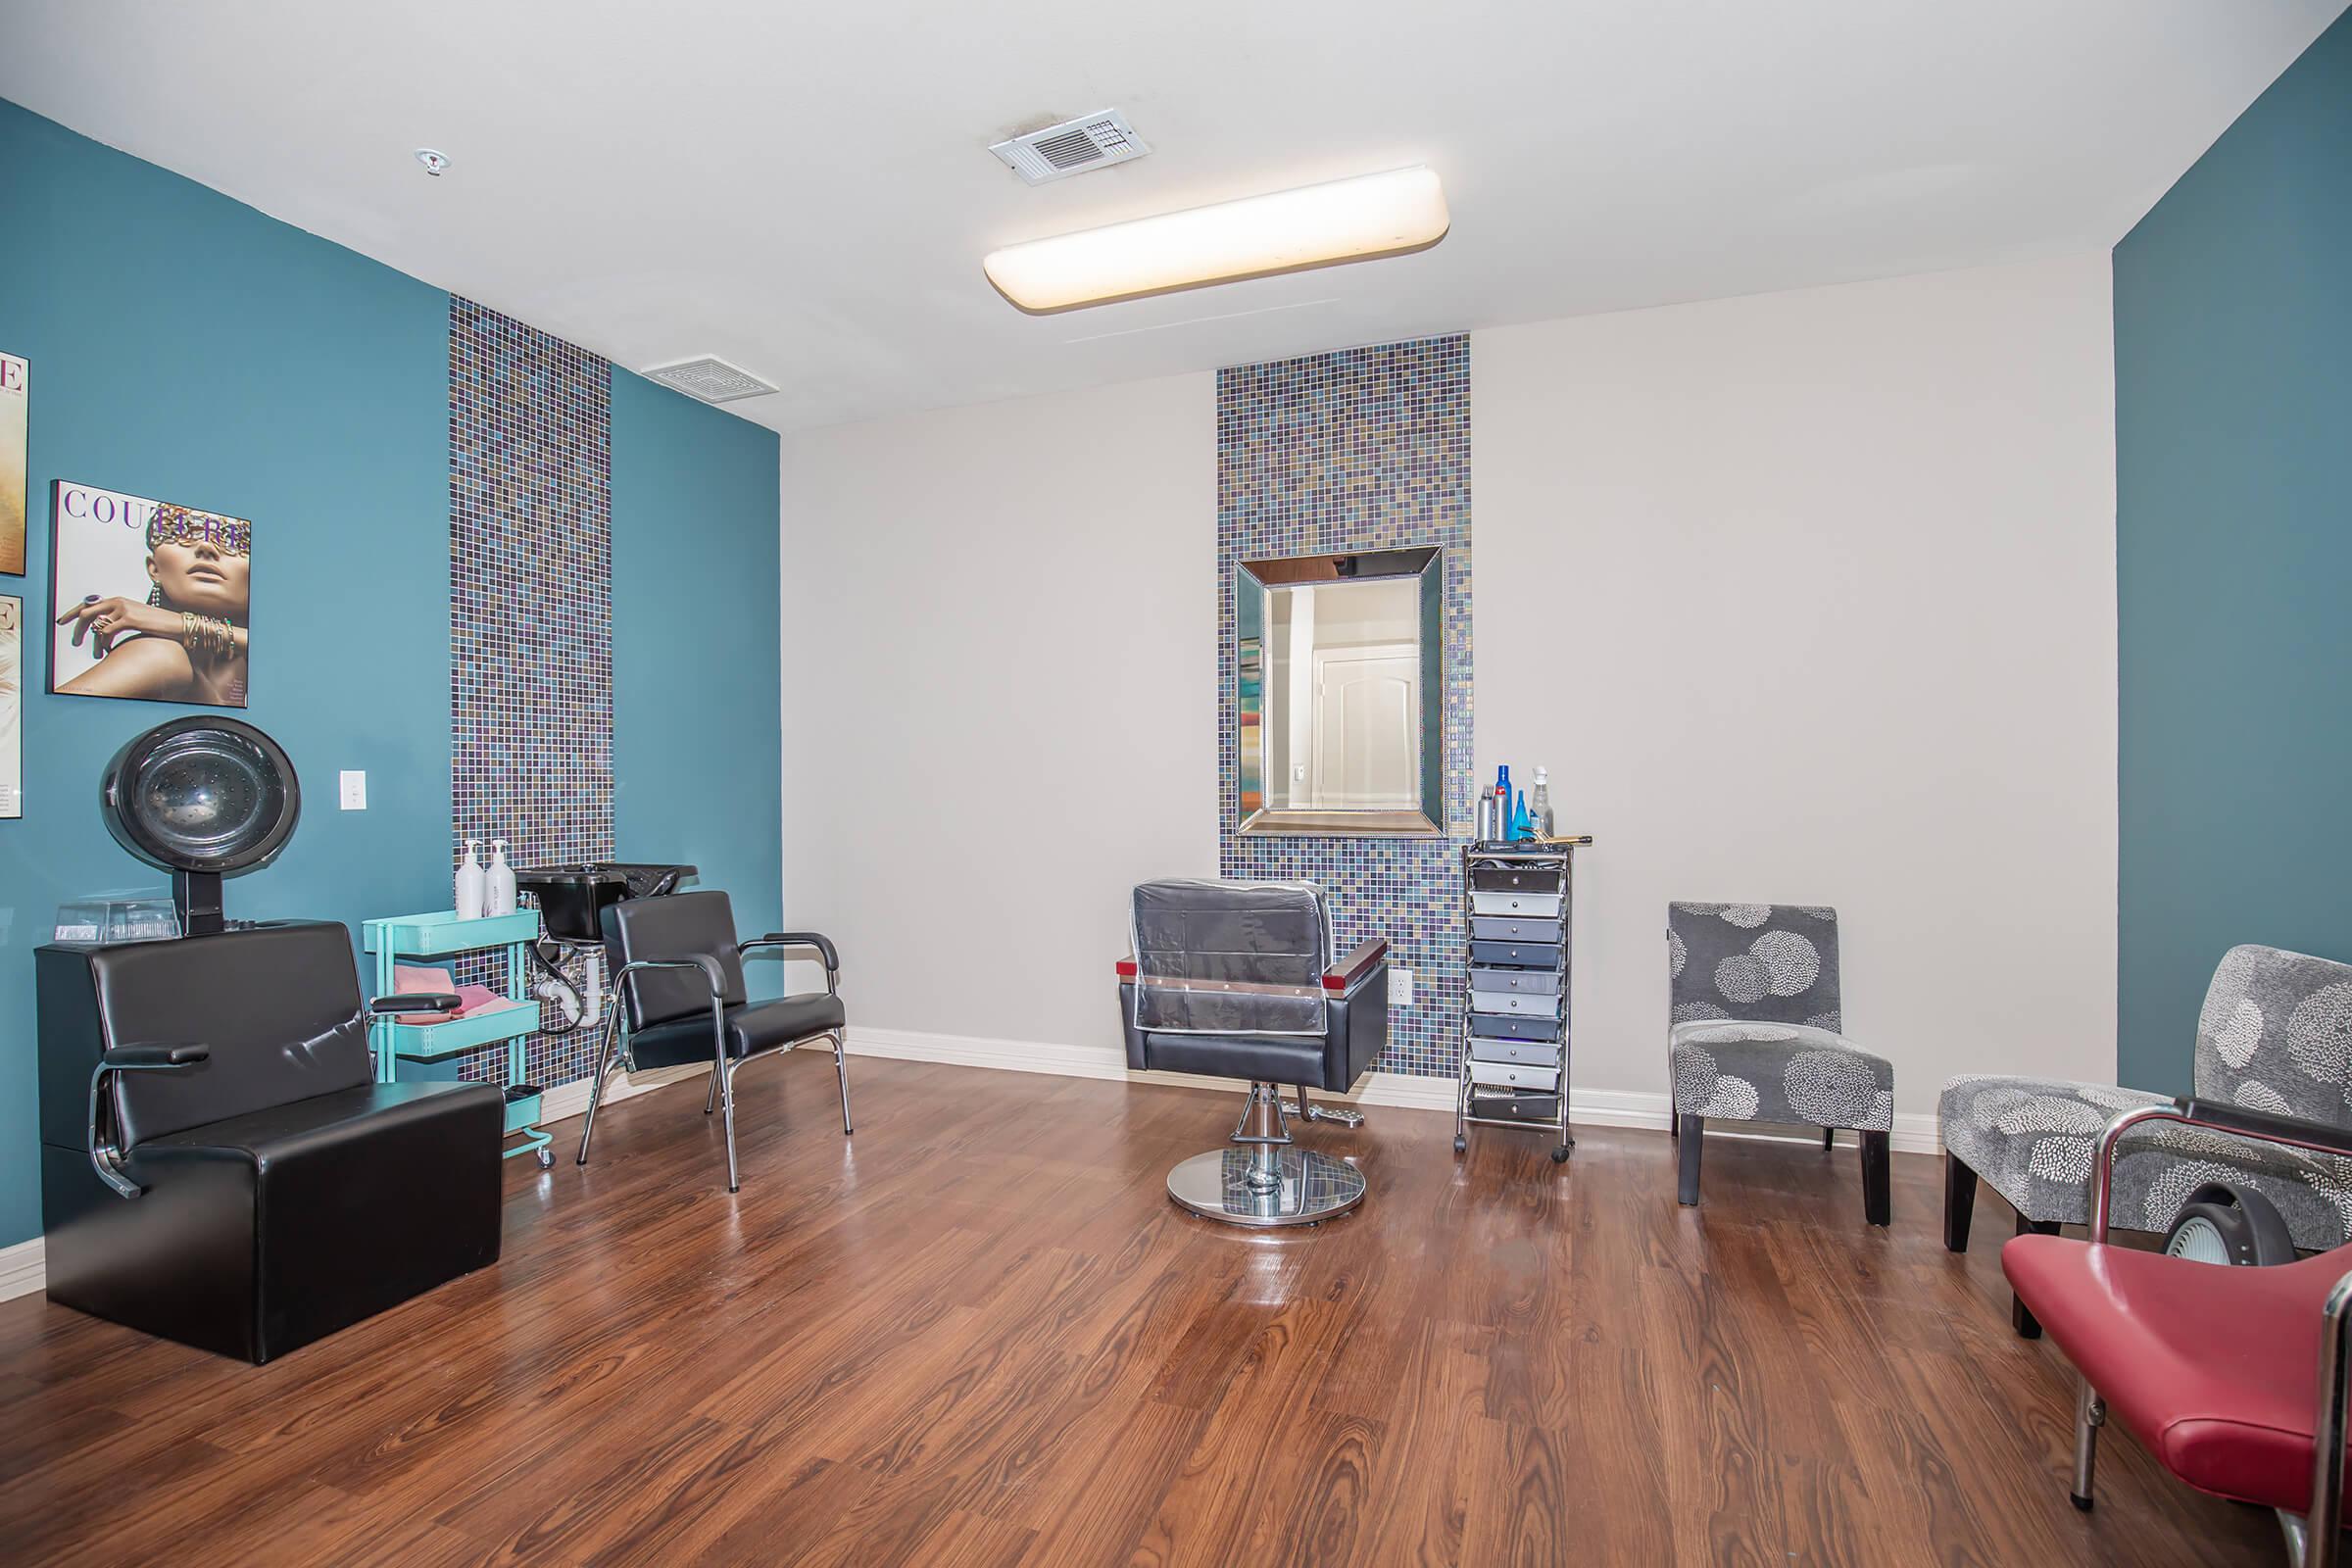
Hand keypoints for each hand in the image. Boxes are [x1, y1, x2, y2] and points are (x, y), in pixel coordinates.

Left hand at [55, 596, 175, 655]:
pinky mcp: (129, 619)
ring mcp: (123, 609)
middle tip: (75, 642)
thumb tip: (104, 629)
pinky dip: (103, 643)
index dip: (72, 613)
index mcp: (118, 600)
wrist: (179, 625)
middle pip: (86, 612)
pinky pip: (106, 632)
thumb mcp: (136, 618)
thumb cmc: (159, 624)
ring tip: (93, 652)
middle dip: (77, 628)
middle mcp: (118, 601)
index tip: (63, 622)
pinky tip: (106, 650)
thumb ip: (118, 619)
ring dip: (91, 640)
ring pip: (95, 624)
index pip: (88, 603)